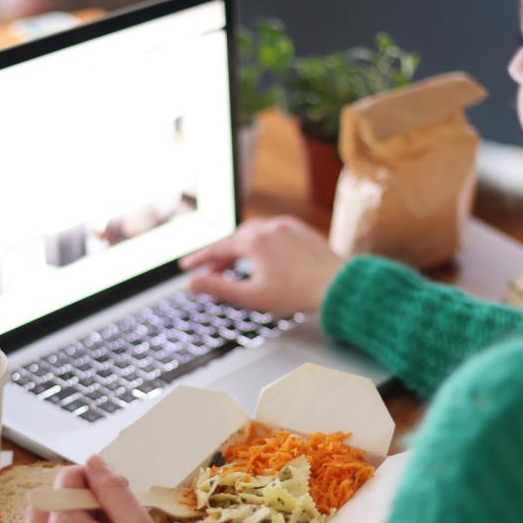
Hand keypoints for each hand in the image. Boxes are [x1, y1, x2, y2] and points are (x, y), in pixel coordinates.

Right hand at [180, 216, 343, 314]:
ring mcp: (286, 226)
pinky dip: (262, 242)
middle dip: (222, 255)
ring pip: (255, 233)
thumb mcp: (251, 296)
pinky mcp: (301, 230)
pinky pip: (274, 231)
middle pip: (235, 239)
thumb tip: (192, 284)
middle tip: (213, 273)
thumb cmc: (296, 294)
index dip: (199, 259)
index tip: (186, 267)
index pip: (216, 248)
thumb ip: (218, 288)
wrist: (336, 285)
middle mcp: (268, 227)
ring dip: (242, 247)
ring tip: (238, 265)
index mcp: (252, 241)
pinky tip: (265, 256)